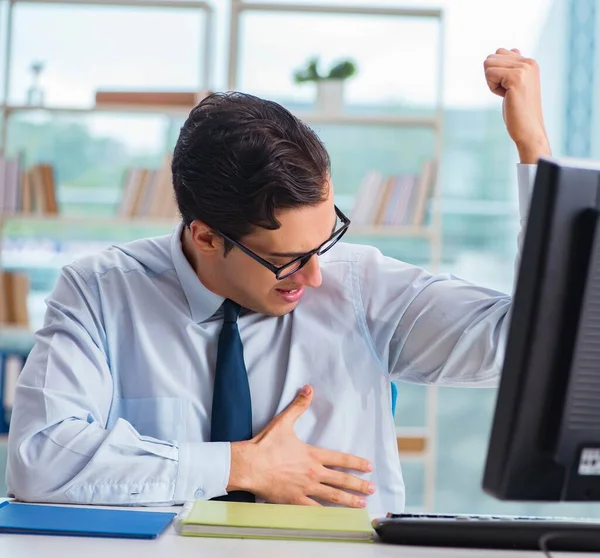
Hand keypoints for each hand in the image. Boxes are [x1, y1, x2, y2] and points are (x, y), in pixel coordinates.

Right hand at [228, 385, 374, 506]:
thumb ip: (298, 406)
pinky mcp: (294, 500)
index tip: (369, 467)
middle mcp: (313, 473)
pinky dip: (326, 514)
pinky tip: (336, 518)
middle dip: (358, 485)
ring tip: (362, 505)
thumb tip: (309, 388)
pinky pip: (314, 509)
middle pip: (341, 480)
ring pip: (332, 497)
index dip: (356, 463)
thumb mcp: (284, 422)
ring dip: (349, 501)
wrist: (249, 465)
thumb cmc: (266, 445)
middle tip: (372, 489)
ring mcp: (305, 488)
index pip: (341, 459)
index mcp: (312, 455)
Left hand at [484, 48, 550, 162]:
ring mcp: (524, 68)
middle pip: (491, 58)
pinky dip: (493, 87)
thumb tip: (502, 51)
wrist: (529, 129)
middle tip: (507, 93)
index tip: (509, 88)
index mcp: (529, 62)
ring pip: (488, 64)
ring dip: (492, 82)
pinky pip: (489, 74)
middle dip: (492, 77)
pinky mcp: (516, 77)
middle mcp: (529, 62)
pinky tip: (506, 96)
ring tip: (507, 94)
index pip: (499, 53)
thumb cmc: (518, 111)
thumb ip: (510, 66)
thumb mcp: (515, 84)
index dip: (496, 74)